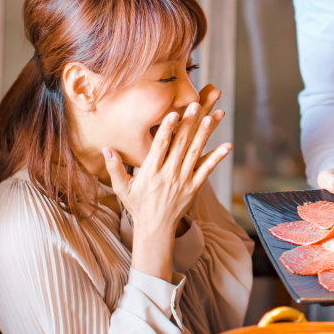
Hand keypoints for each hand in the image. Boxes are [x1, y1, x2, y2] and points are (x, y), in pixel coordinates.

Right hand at [105, 86, 231, 266]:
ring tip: (212, 117)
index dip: (167, 128)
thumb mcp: (121, 188)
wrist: (155, 228)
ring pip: (195, 153)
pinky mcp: (194, 187)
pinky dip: (217, 157)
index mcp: (151, 172)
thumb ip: (114, 168)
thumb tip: (106, 148)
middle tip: (196, 105)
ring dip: (204, 135)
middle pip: (180, 144)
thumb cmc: (137, 205)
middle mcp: (168, 174)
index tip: (172, 113)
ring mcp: (183, 181)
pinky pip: (207, 170)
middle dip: (189, 123)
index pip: (160, 146)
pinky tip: (227, 146)